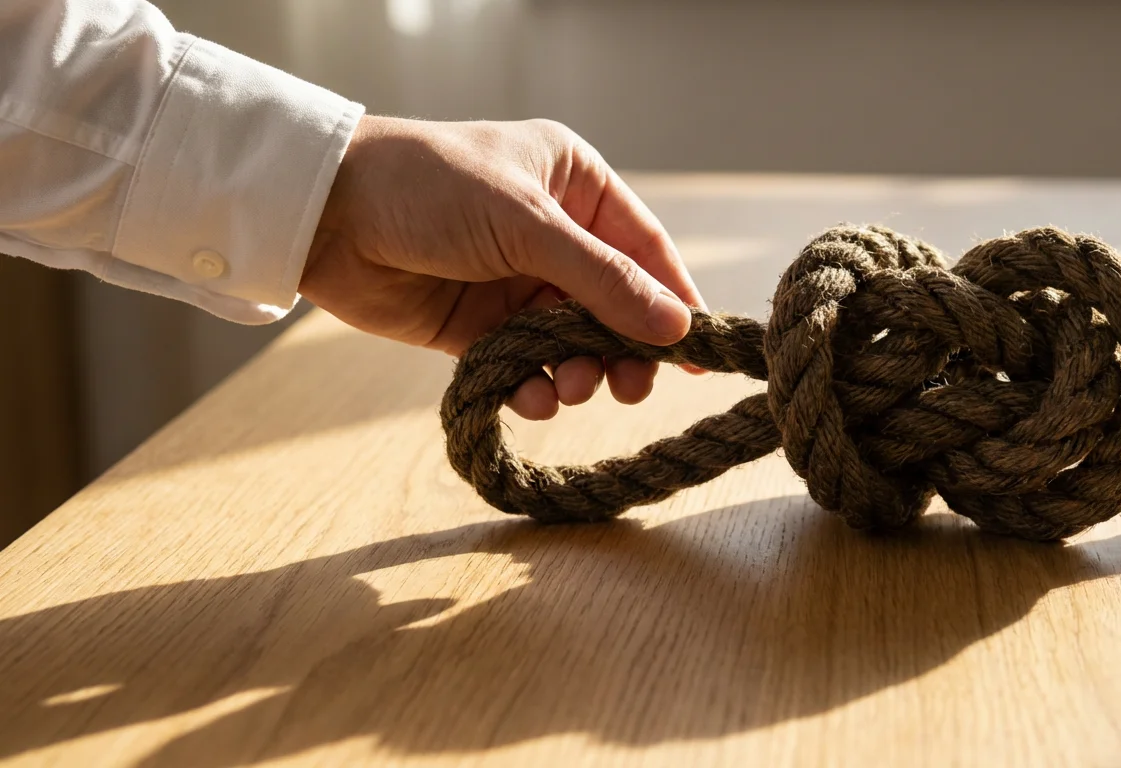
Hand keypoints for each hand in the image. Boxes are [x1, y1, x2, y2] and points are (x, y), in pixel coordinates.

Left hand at [301, 116, 705, 419]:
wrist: (324, 214)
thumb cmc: (428, 189)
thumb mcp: (526, 225)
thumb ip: (603, 280)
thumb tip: (677, 327)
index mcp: (573, 185)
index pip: (644, 249)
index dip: (676, 301)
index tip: (699, 355)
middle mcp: (551, 234)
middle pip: (614, 305)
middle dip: (623, 349)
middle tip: (630, 388)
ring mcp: (514, 282)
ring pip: (571, 343)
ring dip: (576, 372)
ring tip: (567, 389)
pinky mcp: (476, 327)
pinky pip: (524, 366)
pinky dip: (530, 387)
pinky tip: (525, 396)